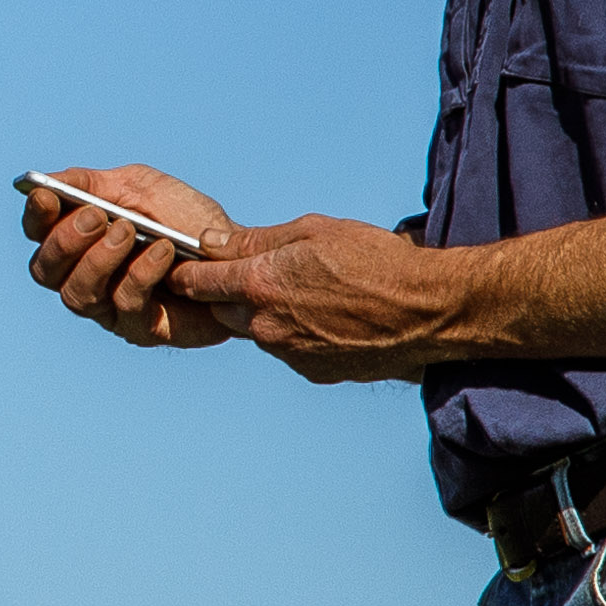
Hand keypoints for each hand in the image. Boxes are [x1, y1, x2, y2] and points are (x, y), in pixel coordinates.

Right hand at [19, 165, 243, 347]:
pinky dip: (141, 273)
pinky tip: (161, 251)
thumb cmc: (186, 221)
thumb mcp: (141, 188)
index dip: (35, 217)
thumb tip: (48, 183)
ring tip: (127, 232)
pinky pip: (125, 304)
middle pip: (45, 270)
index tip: (46, 196)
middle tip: (96, 217)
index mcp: (79, 240)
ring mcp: (108, 308)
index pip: (38, 234)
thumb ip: (94, 184)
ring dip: (98, 260)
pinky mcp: (140, 329)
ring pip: (77, 295)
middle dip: (65, 241)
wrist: (236, 257)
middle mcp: (84, 277)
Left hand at [173, 215, 458, 382]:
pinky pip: (288, 350)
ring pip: (257, 332)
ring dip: (263, 315)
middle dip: (225, 295)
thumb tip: (212, 244)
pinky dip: (294, 334)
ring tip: (302, 293)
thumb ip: (255, 241)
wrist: (426, 310)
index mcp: (261, 285)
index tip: (179, 266)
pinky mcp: (312, 372)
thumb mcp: (313, 232)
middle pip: (222, 312)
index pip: (199, 283)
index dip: (186, 272)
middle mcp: (267, 326)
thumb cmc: (374, 260)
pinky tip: (325, 317)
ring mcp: (289, 354)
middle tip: (247, 275)